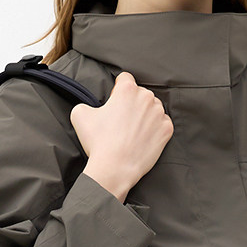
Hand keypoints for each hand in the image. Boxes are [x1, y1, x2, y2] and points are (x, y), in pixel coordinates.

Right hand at [70, 71, 173, 190]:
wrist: (115, 168)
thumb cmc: (98, 142)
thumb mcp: (79, 114)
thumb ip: (86, 103)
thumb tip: (90, 106)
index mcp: (127, 89)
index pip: (125, 78)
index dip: (117, 89)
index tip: (114, 101)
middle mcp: (146, 98)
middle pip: (140, 93)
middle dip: (132, 103)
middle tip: (121, 120)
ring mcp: (159, 114)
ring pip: (153, 108)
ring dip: (145, 115)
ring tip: (132, 131)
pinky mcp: (166, 130)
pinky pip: (162, 123)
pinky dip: (155, 128)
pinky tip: (143, 137)